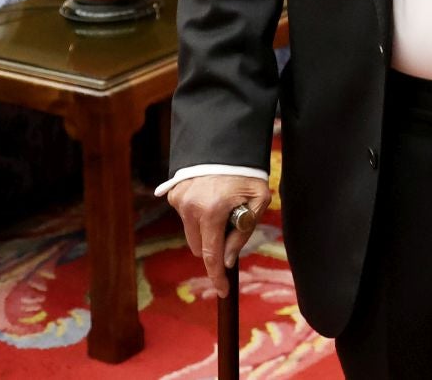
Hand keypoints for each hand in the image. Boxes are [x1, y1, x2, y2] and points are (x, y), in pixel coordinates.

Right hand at [166, 172, 271, 297]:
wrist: (226, 141)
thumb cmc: (247, 171)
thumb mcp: (258, 199)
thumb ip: (242, 232)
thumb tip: (226, 260)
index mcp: (212, 211)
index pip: (211, 254)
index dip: (216, 276)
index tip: (221, 290)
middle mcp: (190, 207)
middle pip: (199, 247)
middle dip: (214, 247)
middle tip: (231, 230)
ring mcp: (179, 200)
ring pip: (191, 233)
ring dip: (206, 230)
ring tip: (222, 207)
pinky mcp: (173, 194)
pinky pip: (185, 216)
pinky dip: (197, 215)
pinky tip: (210, 198)